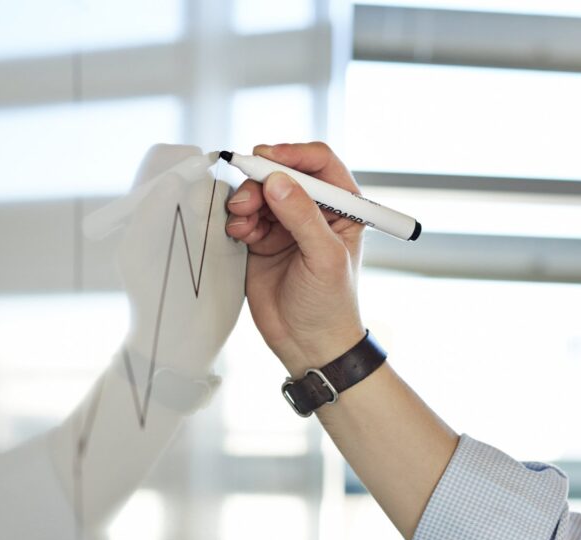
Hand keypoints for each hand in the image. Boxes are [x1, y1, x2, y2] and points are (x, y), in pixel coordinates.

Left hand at [117, 144, 246, 377]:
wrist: (181, 340)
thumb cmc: (151, 299)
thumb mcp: (138, 257)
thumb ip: (150, 214)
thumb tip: (172, 179)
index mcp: (152, 205)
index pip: (164, 159)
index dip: (181, 159)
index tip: (196, 174)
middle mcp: (180, 208)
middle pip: (202, 169)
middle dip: (213, 178)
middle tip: (213, 207)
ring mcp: (208, 224)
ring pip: (228, 190)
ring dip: (236, 199)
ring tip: (229, 231)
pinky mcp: (233, 242)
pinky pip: (247, 214)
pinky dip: (251, 217)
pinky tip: (245, 238)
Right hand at [224, 142, 366, 373]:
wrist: (308, 344)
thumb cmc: (330, 305)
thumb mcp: (325, 258)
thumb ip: (303, 217)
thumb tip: (278, 181)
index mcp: (342, 208)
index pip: (319, 163)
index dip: (293, 154)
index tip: (268, 157)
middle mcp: (313, 210)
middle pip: (282, 173)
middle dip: (260, 180)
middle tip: (247, 201)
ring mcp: (286, 225)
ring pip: (259, 192)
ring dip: (245, 201)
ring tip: (242, 224)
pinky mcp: (262, 241)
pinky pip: (245, 215)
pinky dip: (238, 219)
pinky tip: (239, 234)